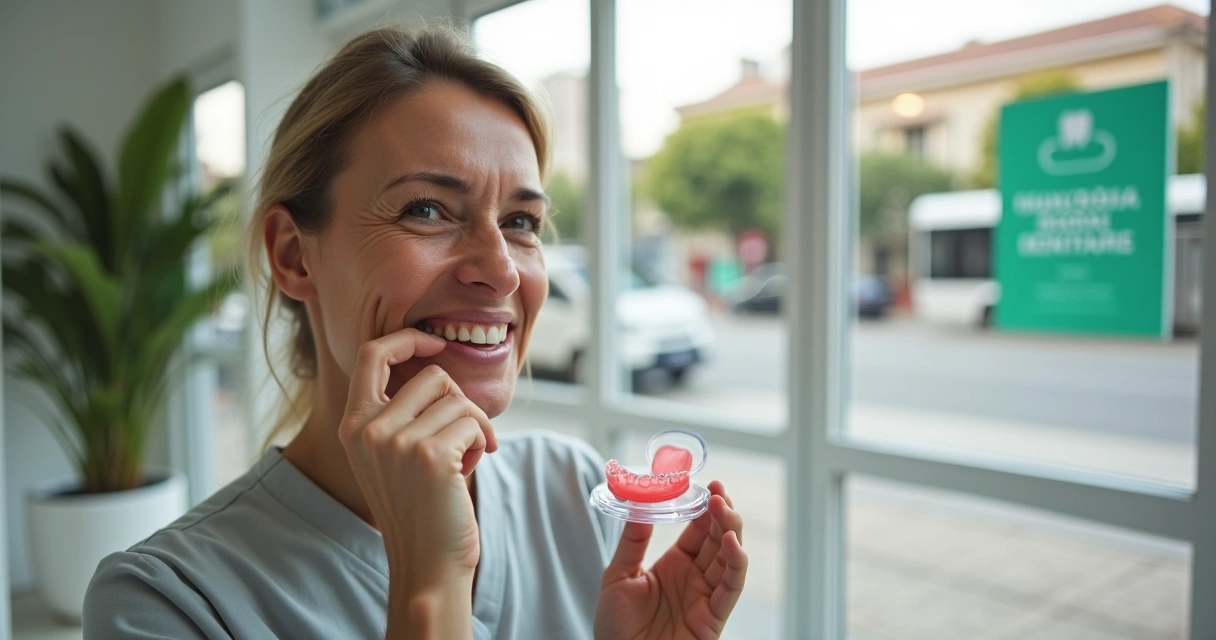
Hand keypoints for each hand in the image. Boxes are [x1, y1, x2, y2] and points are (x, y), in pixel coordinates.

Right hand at [337, 328, 498, 595]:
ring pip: (459, 400)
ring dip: (473, 428)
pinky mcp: (430, 455)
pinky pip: (474, 422)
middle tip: (461, 440)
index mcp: (353, 425)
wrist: (427, 564)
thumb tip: (435, 363)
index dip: (407, 339)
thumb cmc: (421, 507)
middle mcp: (368, 429)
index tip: (434, 343)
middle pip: (433, 376)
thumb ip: (399, 412)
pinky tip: (467, 472)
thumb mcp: (391, 455)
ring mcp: (396, 441)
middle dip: (459, 403)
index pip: (372, 354)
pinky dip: (482, 443)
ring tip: (460, 462)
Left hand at [594, 481, 747, 639]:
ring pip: (729, 557)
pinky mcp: (714, 616)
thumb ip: (632, 542)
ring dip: (730, 530)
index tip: (707, 484)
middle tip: (717, 491)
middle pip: (718, 539)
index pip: (697, 529)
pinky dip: (736, 563)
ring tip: (723, 507)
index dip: (704, 507)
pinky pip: (732, 587)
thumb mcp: (617, 577)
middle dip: (721, 513)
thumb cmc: (615, 629)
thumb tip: (639, 503)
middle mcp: (695, 578)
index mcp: (674, 565)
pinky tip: (732, 541)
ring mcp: (706, 596)